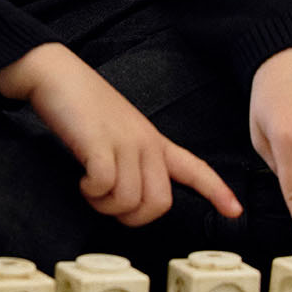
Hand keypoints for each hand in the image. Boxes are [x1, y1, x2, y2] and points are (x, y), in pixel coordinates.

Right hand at [0, 43, 241, 226]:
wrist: (56, 74)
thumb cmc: (82, 106)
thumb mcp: (119, 131)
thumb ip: (132, 158)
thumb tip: (129, 195)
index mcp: (154, 141)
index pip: (195, 168)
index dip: (218, 192)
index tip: (235, 211)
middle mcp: (146, 143)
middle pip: (159, 203)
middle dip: (131, 217)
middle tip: (107, 204)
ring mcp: (125, 142)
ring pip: (130, 201)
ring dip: (105, 206)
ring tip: (89, 189)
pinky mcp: (100, 143)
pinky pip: (105, 187)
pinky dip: (91, 193)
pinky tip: (82, 182)